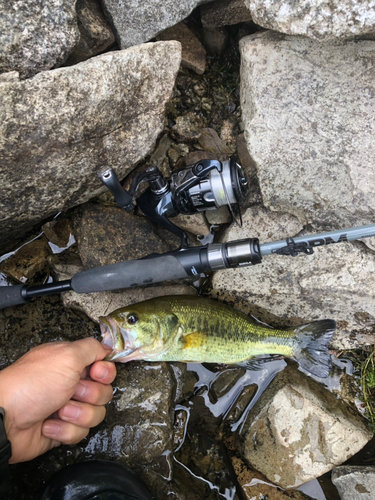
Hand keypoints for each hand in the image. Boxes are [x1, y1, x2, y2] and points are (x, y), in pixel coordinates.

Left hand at [0, 337, 115, 462]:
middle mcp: (70, 384)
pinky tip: (48, 424)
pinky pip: (80, 433)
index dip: (104, 372)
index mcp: (71, 363)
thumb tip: (107, 348)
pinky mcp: (62, 429)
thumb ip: (92, 348)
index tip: (95, 374)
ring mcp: (67, 407)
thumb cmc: (31, 384)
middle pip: (103, 392)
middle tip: (72, 391)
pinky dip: (65, 430)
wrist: (6, 420)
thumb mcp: (66, 355)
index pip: (103, 367)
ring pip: (95, 414)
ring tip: (58, 410)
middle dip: (90, 395)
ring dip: (77, 414)